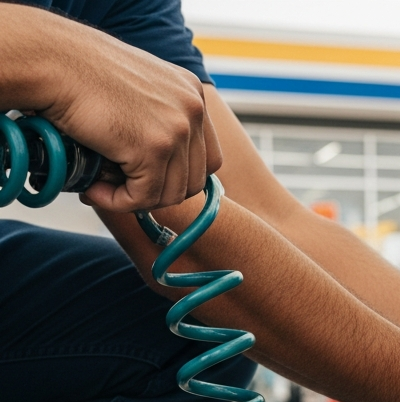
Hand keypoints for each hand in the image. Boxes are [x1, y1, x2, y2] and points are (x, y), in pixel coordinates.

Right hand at [0, 5, 220, 211]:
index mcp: (193, 93)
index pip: (207, 156)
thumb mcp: (137, 87)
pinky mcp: (154, 148)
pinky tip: (95, 191)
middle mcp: (193, 109)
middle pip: (194, 179)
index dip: (180, 176)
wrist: (51, 59)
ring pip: (171, 194)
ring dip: (137, 199)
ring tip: (103, 187)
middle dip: (159, 191)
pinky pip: (145, 197)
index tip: (150, 179)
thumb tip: (162, 163)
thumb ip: (158, 116)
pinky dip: (119, 202)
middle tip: (124, 188)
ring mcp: (177, 129)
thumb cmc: (80, 70)